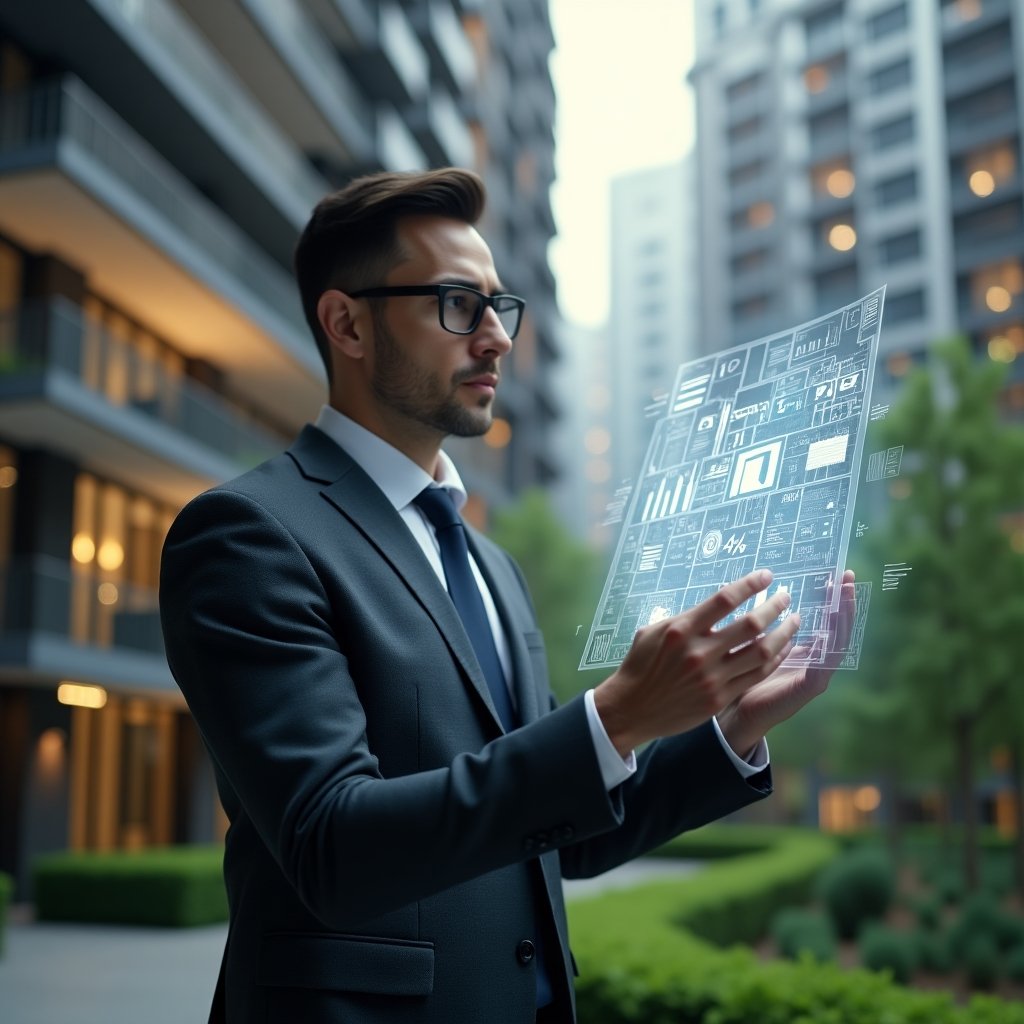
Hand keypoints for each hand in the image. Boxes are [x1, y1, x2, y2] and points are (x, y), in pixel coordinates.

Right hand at [594, 569, 800, 756]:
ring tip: (794, 620)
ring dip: (784, 633)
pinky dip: (774, 659)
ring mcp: (712, 677)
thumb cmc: (640, 664)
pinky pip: (756, 675)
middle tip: (786, 596)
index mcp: (682, 629)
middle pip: (751, 624)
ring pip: (762, 651)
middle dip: (774, 606)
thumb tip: (714, 605)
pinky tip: (782, 649)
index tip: (766, 575)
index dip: (750, 584)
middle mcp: (700, 652)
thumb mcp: (654, 631)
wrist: (632, 709)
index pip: (725, 599)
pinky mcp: (719, 698)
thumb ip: (686, 618)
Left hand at [716, 570, 855, 756]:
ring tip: (844, 599)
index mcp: (808, 651)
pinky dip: (828, 651)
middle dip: (844, 603)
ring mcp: (816, 676)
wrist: (739, 712)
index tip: (837, 575)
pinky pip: (823, 668)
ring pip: (837, 645)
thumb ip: (768, 625)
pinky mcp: (808, 690)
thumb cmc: (747, 677)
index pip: (828, 620)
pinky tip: (828, 634)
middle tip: (846, 578)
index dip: (834, 599)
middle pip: (839, 628)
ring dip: (842, 621)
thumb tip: (761, 594)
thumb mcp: (760, 644)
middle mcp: (817, 662)